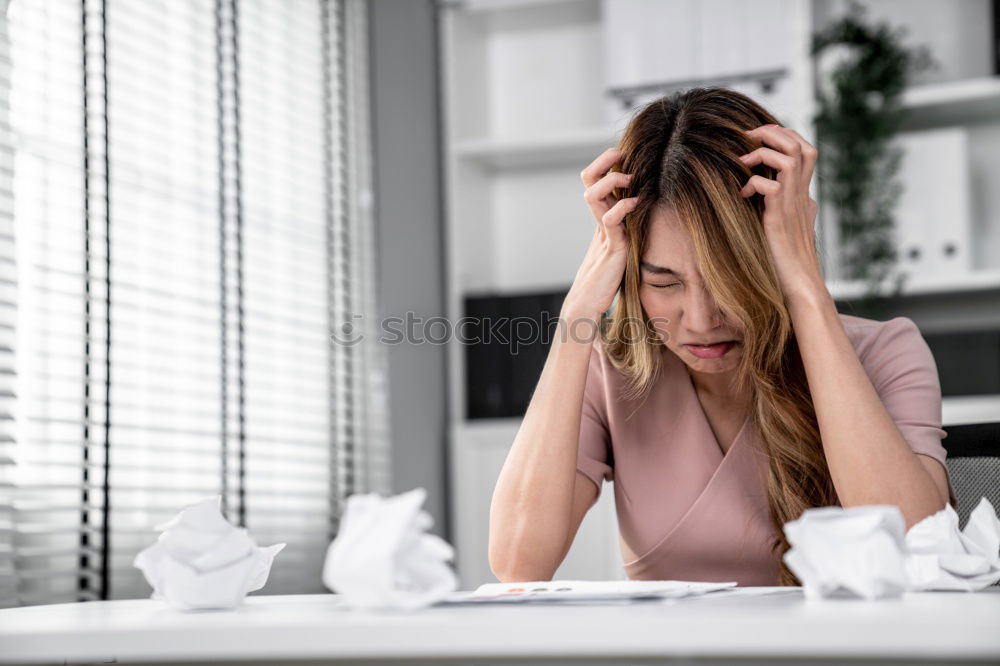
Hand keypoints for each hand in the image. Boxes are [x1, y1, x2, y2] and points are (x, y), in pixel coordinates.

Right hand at [563, 147, 637, 323]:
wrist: (588, 304)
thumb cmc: (608, 278)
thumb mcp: (623, 245)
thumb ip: (630, 228)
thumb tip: (655, 213)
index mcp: (602, 216)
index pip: (594, 179)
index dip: (605, 162)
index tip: (623, 154)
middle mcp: (599, 219)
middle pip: (588, 178)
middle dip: (604, 161)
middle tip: (622, 154)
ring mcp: (602, 232)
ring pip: (593, 194)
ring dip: (612, 180)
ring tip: (629, 179)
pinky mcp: (610, 248)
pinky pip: (610, 220)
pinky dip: (622, 207)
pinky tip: (635, 203)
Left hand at [738, 124, 826, 302]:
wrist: (798, 287)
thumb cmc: (785, 261)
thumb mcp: (782, 227)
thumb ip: (778, 208)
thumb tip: (763, 192)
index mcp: (803, 195)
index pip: (805, 150)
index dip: (784, 136)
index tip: (757, 139)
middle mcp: (802, 195)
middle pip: (800, 145)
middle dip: (772, 133)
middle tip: (747, 138)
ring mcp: (794, 205)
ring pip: (790, 158)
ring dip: (762, 153)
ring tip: (743, 163)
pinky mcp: (781, 219)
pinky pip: (772, 186)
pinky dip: (754, 184)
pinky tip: (743, 195)